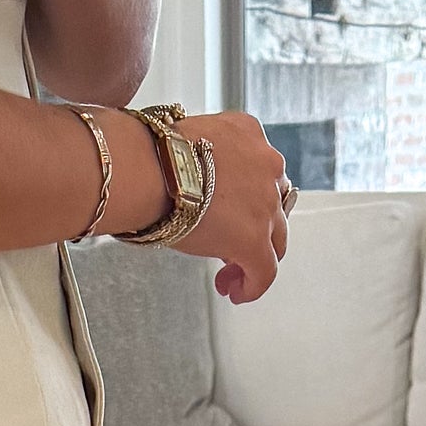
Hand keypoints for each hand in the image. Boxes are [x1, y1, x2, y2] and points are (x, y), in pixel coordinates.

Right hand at [170, 110, 293, 303]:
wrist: (150, 169)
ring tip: (230, 275)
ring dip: (254, 260)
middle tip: (230, 246)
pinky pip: (264, 273)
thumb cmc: (154, 156)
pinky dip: (253, 286)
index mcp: (249, 134)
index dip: (247, 198)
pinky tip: (236, 292)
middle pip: (274, 207)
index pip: (261, 170)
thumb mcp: (191, 142)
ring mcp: (266, 204)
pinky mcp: (255, 241)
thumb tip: (195, 187)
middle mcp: (266, 165)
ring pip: (275, 241)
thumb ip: (205, 160)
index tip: (232, 212)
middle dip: (255, 229)